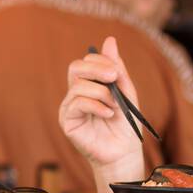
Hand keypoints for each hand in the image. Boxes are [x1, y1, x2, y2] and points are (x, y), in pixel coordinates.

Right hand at [58, 36, 145, 177]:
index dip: (100, 62)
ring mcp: (69, 107)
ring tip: (115, 106)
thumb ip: (117, 69)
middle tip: (113, 77)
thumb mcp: (125, 92)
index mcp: (88, 85)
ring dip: (102, 93)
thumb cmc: (125, 124)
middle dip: (96, 69)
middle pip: (75, 67)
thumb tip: (109, 40)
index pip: (86, 62)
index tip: (117, 72)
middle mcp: (75, 94)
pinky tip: (108, 114)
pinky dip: (96, 105)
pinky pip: (78, 103)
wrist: (124, 152)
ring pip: (79, 86)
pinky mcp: (67, 121)